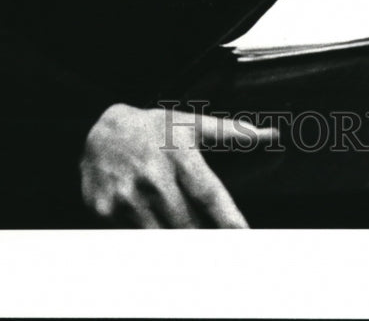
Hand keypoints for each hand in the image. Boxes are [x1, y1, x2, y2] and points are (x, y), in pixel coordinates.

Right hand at [80, 103, 276, 227]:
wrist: (99, 130)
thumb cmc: (154, 128)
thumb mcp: (190, 124)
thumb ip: (231, 132)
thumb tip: (269, 133)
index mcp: (178, 154)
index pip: (209, 193)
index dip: (228, 217)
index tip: (243, 235)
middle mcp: (153, 177)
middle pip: (188, 223)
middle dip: (204, 236)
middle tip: (217, 245)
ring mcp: (127, 196)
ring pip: (162, 236)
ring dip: (178, 241)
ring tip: (188, 237)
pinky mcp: (105, 212)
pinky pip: (134, 238)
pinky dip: (149, 238)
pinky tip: (154, 230)